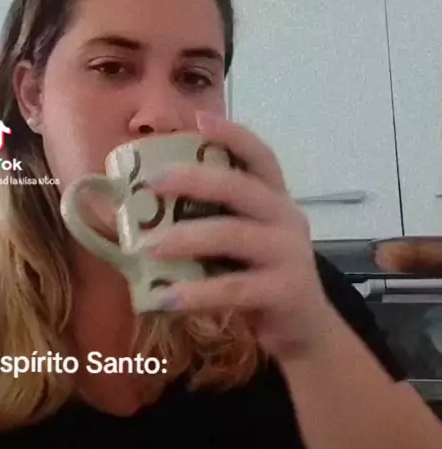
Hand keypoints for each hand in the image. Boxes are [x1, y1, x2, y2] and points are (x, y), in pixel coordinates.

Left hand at [147, 111, 331, 360]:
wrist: (304, 330)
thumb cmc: (259, 276)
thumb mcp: (242, 240)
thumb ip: (211, 219)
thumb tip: (143, 205)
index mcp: (275, 199)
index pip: (260, 156)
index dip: (233, 135)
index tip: (200, 118)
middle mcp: (287, 218)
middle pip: (242, 188)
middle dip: (196, 180)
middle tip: (152, 182)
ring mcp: (289, 254)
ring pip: (233, 236)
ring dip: (186, 238)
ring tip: (146, 247)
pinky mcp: (285, 291)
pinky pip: (233, 288)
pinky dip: (196, 293)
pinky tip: (164, 298)